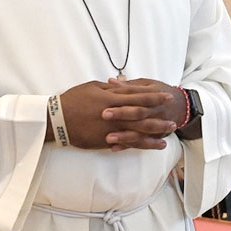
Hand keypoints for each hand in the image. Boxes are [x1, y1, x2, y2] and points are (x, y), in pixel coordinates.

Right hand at [58, 78, 178, 150]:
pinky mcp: (105, 140)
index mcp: (112, 98)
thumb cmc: (73, 99)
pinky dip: (139, 144)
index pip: (138, 96)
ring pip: (137, 132)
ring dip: (154, 134)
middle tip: (173, 120)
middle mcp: (114, 114)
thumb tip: (122, 84)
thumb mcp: (92, 87)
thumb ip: (109, 87)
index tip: (166, 97)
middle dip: (159, 118)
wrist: (57, 119)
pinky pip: (126, 143)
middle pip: (142, 116)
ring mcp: (111, 129)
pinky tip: (150, 146)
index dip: (153, 97)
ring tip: (167, 135)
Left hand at [102, 78, 186, 150]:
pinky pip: (142, 143)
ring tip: (109, 138)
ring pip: (141, 132)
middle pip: (139, 112)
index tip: (106, 98)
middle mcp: (156, 110)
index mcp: (153, 94)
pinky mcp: (156, 136)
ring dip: (125, 136)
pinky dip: (128, 146)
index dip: (122, 96)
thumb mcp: (147, 85)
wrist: (181, 106)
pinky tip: (115, 148)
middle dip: (122, 114)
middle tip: (104, 115)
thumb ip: (129, 86)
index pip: (137, 95)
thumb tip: (110, 81)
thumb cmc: (160, 92)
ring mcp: (157, 125)